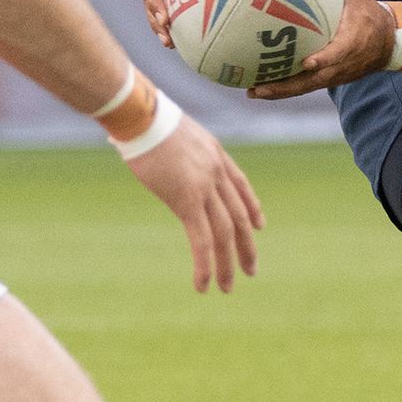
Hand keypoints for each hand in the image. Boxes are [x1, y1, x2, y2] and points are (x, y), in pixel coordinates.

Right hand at [127, 113, 264, 291]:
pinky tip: (204, 284)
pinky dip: (205, 265)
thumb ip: (179, 147)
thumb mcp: (173, 130)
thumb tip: (164, 151)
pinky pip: (202, 240)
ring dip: (228, 264)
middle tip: (251, 270)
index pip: (242, 185)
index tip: (260, 226)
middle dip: (246, 246)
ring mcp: (205, 187)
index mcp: (215, 153)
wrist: (141, 114)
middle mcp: (216, 172)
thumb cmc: (146, 117)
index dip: (253, 207)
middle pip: (239, 217)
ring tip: (228, 287)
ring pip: (225, 234)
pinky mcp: (186, 200)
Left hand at [249, 0, 395, 99]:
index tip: (308, 62)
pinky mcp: (328, 80)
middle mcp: (343, 63)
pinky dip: (284, 89)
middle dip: (288, 85)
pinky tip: (261, 88)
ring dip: (280, 92)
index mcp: (353, 40)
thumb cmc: (368, 14)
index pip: (339, 53)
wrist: (387, 42)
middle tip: (261, 86)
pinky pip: (305, 87)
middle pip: (314, 79)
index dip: (325, 59)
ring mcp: (335, 74)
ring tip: (253, 91)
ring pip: (306, 87)